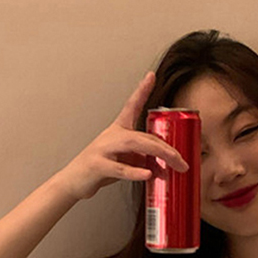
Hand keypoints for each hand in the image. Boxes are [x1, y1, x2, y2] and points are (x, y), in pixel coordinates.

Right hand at [56, 71, 189, 201]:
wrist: (74, 182)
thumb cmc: (100, 170)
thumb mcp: (126, 163)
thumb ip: (144, 162)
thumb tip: (165, 169)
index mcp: (118, 131)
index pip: (131, 106)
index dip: (141, 90)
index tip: (151, 75)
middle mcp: (111, 136)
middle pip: (143, 136)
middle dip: (166, 148)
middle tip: (183, 161)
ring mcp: (103, 149)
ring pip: (134, 146)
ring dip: (157, 155)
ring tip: (172, 165)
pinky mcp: (98, 166)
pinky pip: (120, 168)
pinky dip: (135, 172)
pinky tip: (147, 174)